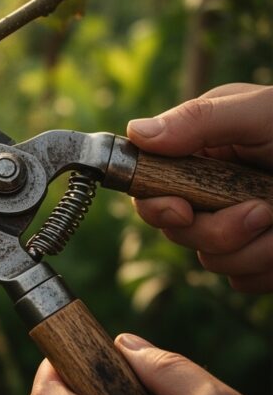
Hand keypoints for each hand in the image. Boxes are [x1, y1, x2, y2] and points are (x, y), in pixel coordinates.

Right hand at [127, 84, 272, 292]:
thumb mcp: (261, 113)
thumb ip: (200, 121)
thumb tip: (136, 133)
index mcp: (200, 150)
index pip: (149, 185)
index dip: (155, 204)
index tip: (180, 209)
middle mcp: (209, 189)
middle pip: (175, 229)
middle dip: (217, 229)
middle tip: (261, 213)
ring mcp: (233, 224)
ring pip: (209, 260)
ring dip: (253, 249)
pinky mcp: (259, 256)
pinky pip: (243, 280)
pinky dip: (268, 268)